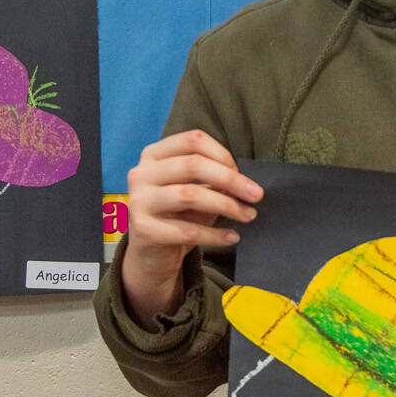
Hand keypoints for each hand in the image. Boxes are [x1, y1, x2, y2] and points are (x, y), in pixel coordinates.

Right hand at [121, 130, 262, 327]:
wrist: (151, 256)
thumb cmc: (177, 216)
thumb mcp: (193, 191)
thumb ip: (213, 181)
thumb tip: (244, 182)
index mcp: (154, 155)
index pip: (193, 140)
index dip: (222, 154)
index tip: (242, 174)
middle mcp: (141, 174)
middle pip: (193, 165)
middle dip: (231, 179)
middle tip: (256, 195)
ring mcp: (139, 201)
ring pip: (190, 195)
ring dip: (226, 205)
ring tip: (248, 215)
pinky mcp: (143, 230)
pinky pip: (187, 230)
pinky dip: (215, 234)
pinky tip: (232, 237)